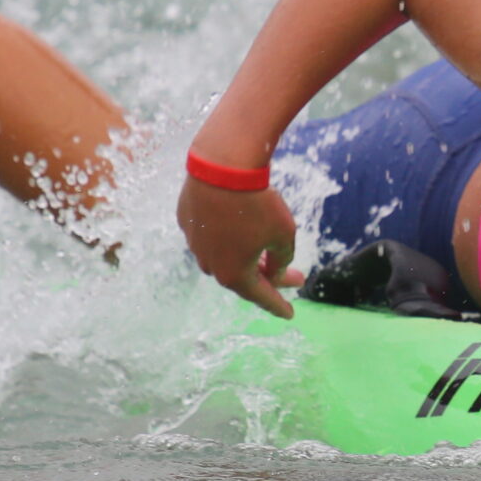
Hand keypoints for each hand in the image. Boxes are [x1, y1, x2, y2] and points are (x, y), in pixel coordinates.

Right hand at [177, 176, 305, 316]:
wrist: (223, 166)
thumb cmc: (258, 204)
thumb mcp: (283, 235)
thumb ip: (281, 259)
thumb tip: (274, 271)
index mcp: (233, 274)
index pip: (261, 297)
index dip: (278, 306)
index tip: (290, 314)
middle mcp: (210, 264)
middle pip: (242, 277)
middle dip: (269, 278)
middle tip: (293, 276)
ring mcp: (195, 243)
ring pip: (223, 257)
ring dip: (246, 258)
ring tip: (266, 253)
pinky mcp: (187, 221)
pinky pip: (211, 235)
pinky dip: (228, 236)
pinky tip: (239, 226)